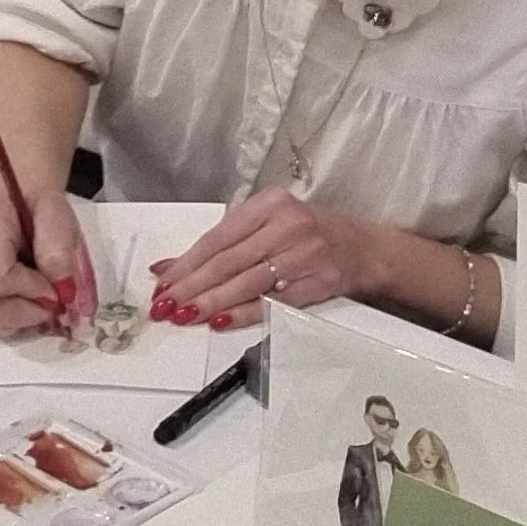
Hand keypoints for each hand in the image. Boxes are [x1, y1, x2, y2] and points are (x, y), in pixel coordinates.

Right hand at [0, 181, 95, 339]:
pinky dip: (9, 317)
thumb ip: (59, 251)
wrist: (17, 198)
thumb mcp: (58, 217)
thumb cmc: (39, 206)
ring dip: (20, 317)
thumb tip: (60, 292)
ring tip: (39, 297)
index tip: (57, 292)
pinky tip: (23, 301)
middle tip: (53, 304)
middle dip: (27, 313)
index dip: (31, 295)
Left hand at [148, 190, 361, 326]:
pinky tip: (222, 321)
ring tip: (185, 315)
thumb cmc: (309, 233)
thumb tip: (170, 266)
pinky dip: (244, 313)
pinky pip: (273, 302)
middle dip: (192, 286)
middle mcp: (287, 226)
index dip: (186, 262)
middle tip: (166, 304)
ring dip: (211, 302)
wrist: (363, 247)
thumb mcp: (268, 223)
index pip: (218, 237)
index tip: (162, 282)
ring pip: (247, 282)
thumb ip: (224, 242)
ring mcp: (303, 254)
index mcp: (270, 204)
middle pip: (228, 260)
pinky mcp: (316, 282)